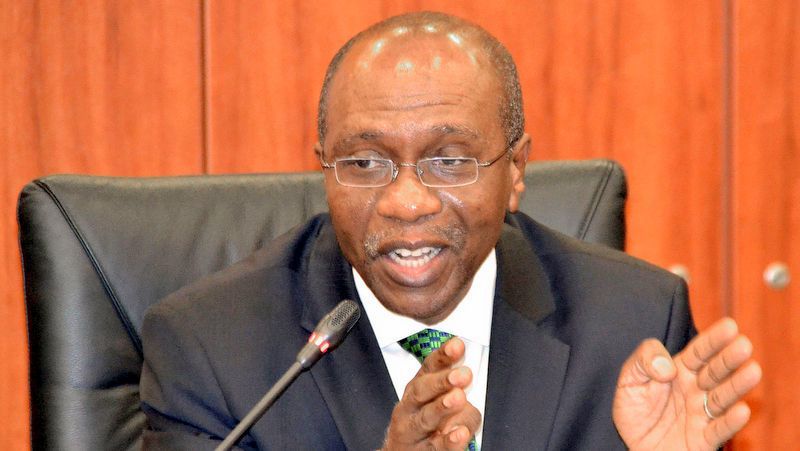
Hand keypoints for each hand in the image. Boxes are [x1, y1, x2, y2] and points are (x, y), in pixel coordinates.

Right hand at [382, 337, 480, 449]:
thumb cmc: (424, 425)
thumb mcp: (435, 401)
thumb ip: (452, 389)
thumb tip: (468, 383)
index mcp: (416, 389)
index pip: (428, 368)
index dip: (442, 356)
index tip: (457, 345)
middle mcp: (410, 407)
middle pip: (421, 391)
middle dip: (441, 381)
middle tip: (462, 374)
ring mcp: (412, 432)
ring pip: (426, 418)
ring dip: (442, 407)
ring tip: (458, 398)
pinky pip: (436, 448)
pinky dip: (448, 442)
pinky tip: (459, 433)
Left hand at [613, 318, 761, 450]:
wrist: (634, 445)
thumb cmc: (635, 409)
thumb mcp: (629, 379)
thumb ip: (643, 362)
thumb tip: (668, 367)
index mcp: (680, 371)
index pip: (699, 352)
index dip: (713, 339)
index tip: (730, 326)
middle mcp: (696, 390)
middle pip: (715, 372)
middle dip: (729, 358)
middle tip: (744, 345)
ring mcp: (701, 413)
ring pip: (722, 398)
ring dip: (738, 386)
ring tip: (753, 371)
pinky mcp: (703, 439)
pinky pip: (718, 430)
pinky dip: (731, 421)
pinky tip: (742, 410)